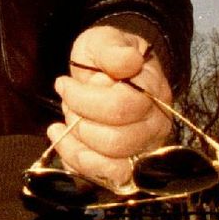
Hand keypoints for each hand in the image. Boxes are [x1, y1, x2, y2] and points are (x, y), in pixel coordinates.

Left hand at [47, 25, 173, 190]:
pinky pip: (106, 178)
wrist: (107, 70)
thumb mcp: (105, 41)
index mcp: (153, 93)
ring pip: (114, 166)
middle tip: (67, 104)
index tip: (62, 83)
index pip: (122, 107)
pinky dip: (79, 164)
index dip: (85, 98)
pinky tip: (64, 142)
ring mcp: (144, 148)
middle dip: (81, 123)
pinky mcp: (129, 165)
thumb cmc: (106, 56)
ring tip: (63, 125)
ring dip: (79, 146)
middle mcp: (156, 126)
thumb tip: (128, 62)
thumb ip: (114, 50)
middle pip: (117, 141)